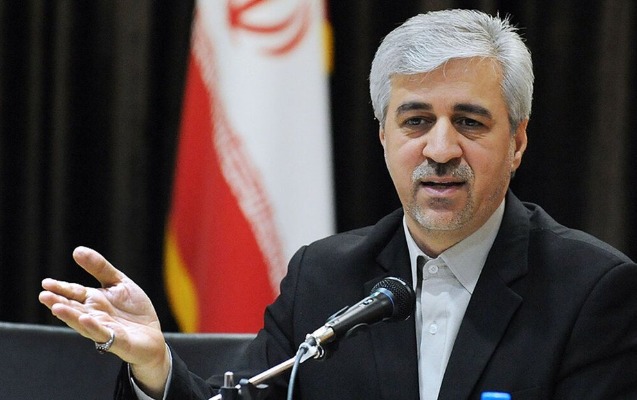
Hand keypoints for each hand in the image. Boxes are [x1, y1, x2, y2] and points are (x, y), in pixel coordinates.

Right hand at [39, 246, 169, 396]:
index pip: (74, 293)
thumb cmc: (133, 310)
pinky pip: (104, 334)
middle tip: (43, 295)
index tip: (46, 283)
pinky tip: (86, 319)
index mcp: (94, 301)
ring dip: (70, 316)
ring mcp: (105, 329)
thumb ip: (100, 268)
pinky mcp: (118, 341)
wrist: (153, 335)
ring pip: (84, 323)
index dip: (61, 288)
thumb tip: (77, 250)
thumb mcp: (119, 283)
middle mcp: (95, 316)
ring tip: (57, 308)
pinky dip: (94, 327)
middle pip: (74, 309)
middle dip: (59, 303)